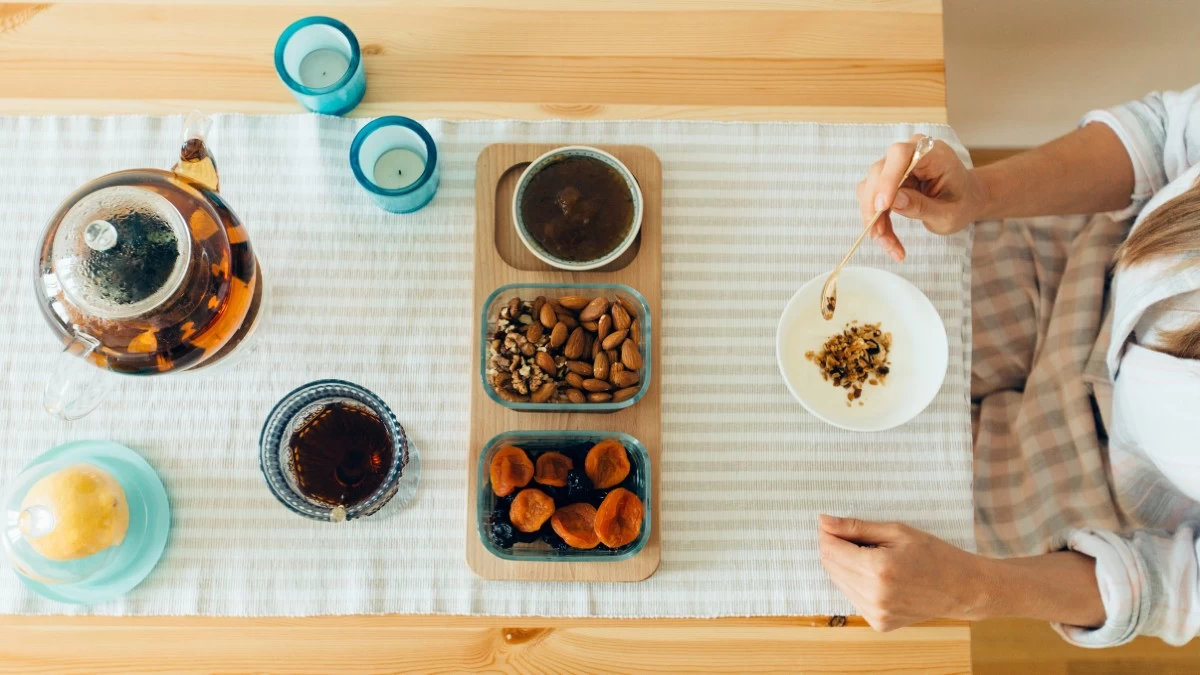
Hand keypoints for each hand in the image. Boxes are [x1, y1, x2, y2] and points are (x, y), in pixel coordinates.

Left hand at [817, 515, 986, 630]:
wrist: (962, 588)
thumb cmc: (934, 554)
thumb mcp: (896, 531)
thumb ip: (856, 527)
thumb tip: (824, 522)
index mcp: (878, 569)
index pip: (831, 550)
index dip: (827, 534)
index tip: (830, 524)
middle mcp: (874, 596)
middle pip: (831, 567)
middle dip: (834, 548)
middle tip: (850, 535)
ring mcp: (876, 613)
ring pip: (838, 583)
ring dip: (844, 566)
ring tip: (868, 554)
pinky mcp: (879, 623)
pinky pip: (853, 597)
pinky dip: (856, 582)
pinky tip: (876, 573)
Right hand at [856, 135, 985, 261]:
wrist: (964, 200)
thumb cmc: (961, 204)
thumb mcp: (948, 214)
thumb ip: (922, 206)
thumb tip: (894, 201)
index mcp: (933, 154)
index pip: (900, 155)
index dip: (888, 178)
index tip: (882, 207)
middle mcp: (910, 153)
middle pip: (878, 172)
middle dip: (875, 207)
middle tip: (879, 236)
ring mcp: (896, 165)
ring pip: (870, 187)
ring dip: (873, 218)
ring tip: (888, 244)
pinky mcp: (887, 179)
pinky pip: (871, 197)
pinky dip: (875, 220)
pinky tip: (886, 238)